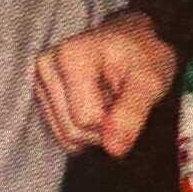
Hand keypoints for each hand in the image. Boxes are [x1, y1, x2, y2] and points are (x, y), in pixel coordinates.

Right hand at [35, 11, 176, 156]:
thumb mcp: (151, 81)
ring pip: (66, 136)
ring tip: (111, 101)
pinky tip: (98, 105)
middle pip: (72, 131)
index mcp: (70, 56)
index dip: (113, 120)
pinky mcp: (43, 97)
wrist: (138, 43)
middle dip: (104, 127)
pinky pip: (63, 134)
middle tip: (121, 101)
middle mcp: (47, 66)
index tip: (128, 97)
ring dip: (95, 130)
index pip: (86, 119)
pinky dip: (85, 128)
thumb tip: (114, 148)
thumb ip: (133, 113)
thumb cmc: (146, 56)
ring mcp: (41, 82)